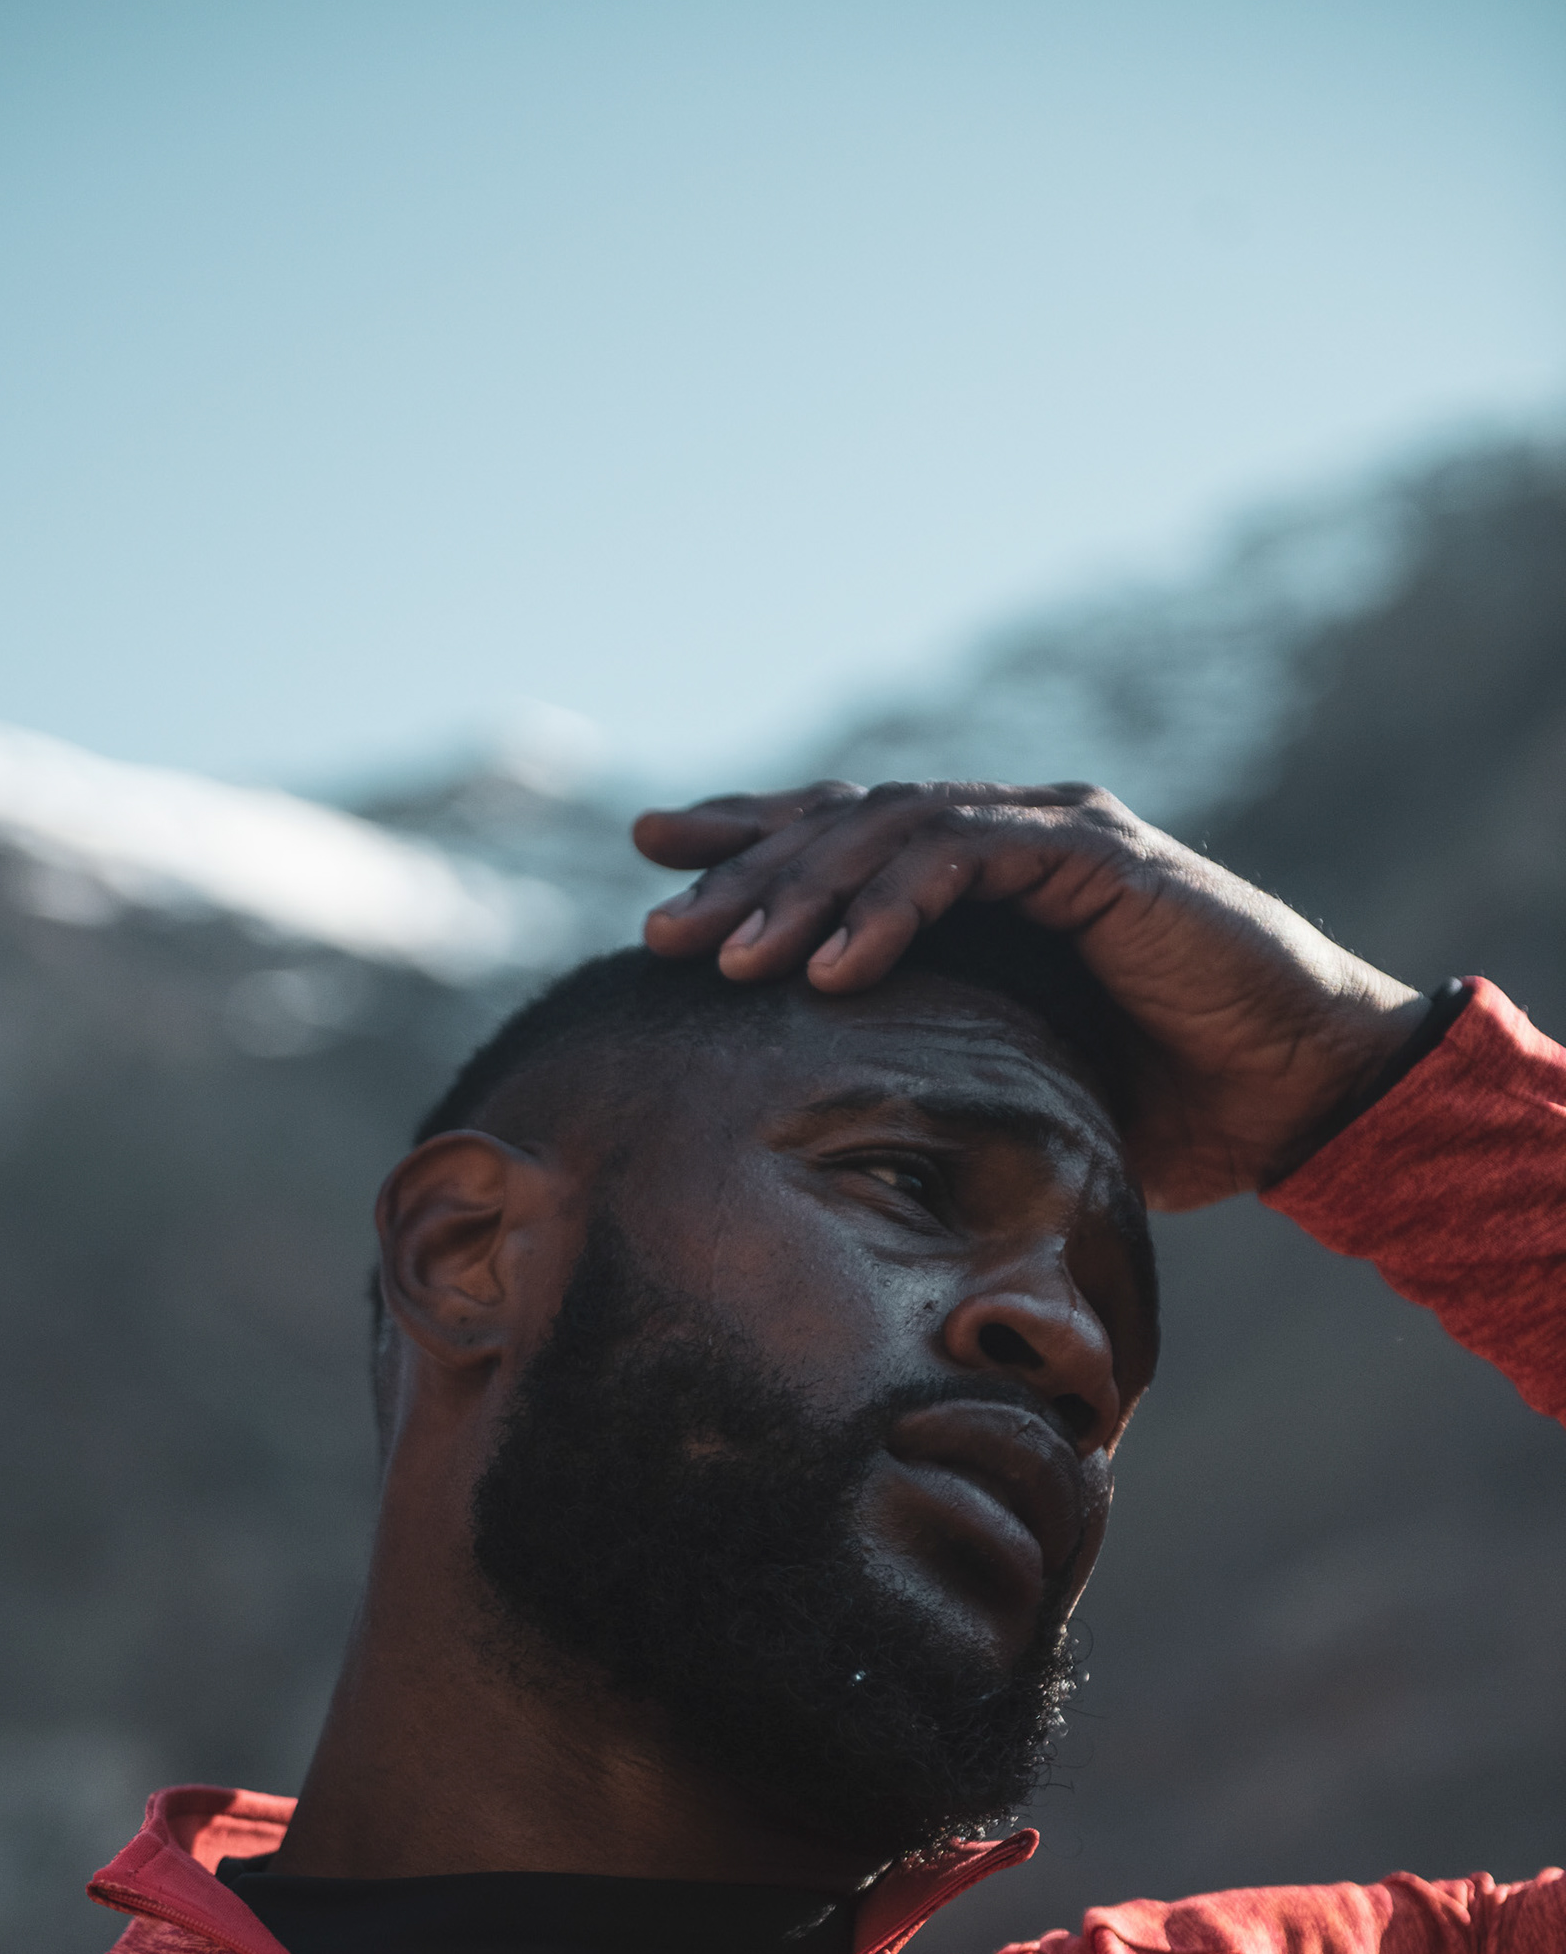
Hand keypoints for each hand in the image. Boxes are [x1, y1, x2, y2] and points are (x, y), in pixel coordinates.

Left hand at [633, 781, 1426, 1210]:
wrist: (1299, 1096)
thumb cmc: (1163, 1106)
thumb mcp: (1005, 1085)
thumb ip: (924, 1069)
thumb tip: (813, 1129)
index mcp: (985, 878)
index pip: (844, 839)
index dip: (750, 843)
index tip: (653, 867)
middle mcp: (1011, 833)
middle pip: (845, 824)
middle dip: (745, 871)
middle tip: (662, 926)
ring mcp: (1052, 833)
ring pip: (891, 829)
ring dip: (801, 893)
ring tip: (729, 963)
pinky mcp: (1097, 856)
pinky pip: (968, 860)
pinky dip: (892, 907)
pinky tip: (832, 969)